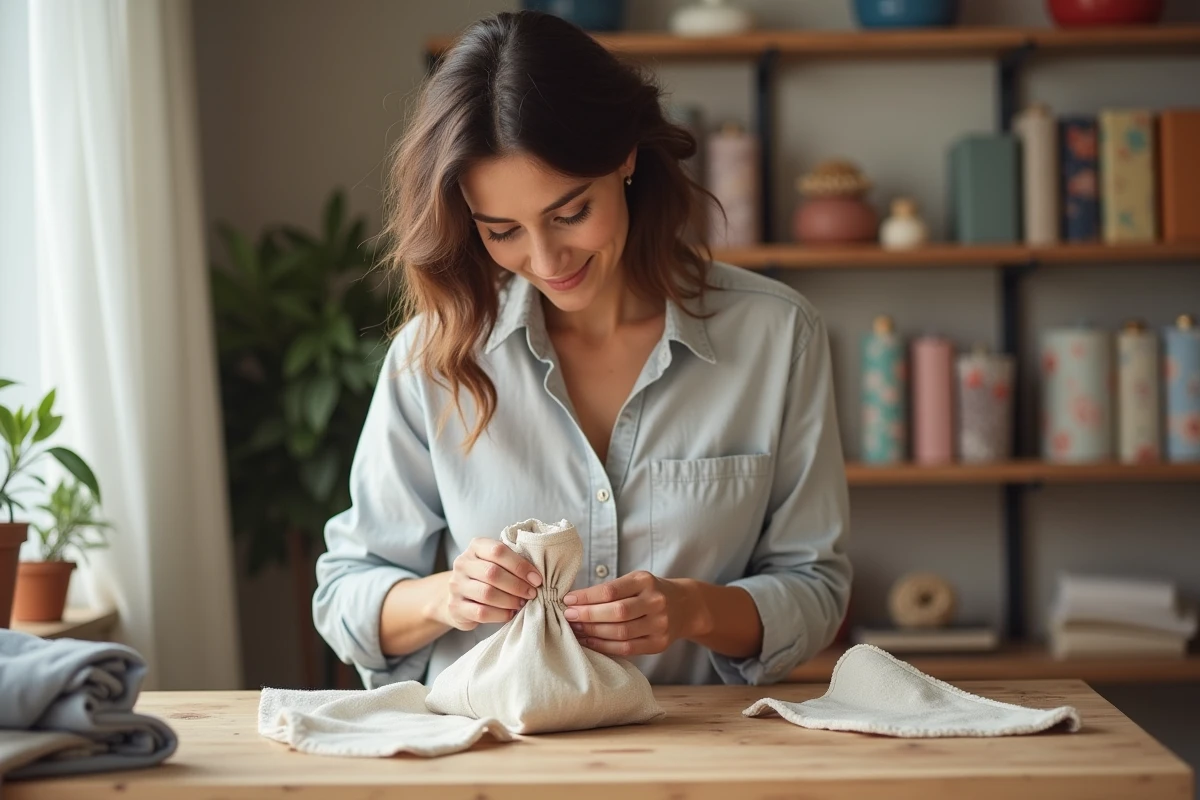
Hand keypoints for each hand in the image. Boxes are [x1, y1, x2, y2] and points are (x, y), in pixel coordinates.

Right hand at [444, 538, 541, 630]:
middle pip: (492, 573)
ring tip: (521, 604)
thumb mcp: (497, 563)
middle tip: (531, 593)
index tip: (537, 579)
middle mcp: (463, 563)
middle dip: (517, 585)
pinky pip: (481, 612)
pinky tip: (510, 614)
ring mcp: (456, 585)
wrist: (460, 596)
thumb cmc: (486, 577)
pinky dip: (500, 614)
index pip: (498, 550)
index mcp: (476, 547)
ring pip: (487, 594)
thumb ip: (512, 563)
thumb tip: (536, 577)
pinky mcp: (455, 606)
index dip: (521, 565)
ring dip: (510, 600)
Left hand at [562, 571, 704, 656]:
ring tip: (575, 630)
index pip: (611, 590)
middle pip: (617, 613)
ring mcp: (660, 625)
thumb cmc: (649, 592)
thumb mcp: (635, 581)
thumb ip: (610, 590)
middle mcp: (655, 602)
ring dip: (593, 633)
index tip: (568, 600)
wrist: (685, 606)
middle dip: (588, 616)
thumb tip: (574, 601)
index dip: (586, 597)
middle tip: (568, 616)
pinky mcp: (659, 644)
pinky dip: (605, 647)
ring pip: (621, 633)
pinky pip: (627, 648)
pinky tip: (589, 642)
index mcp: (645, 581)